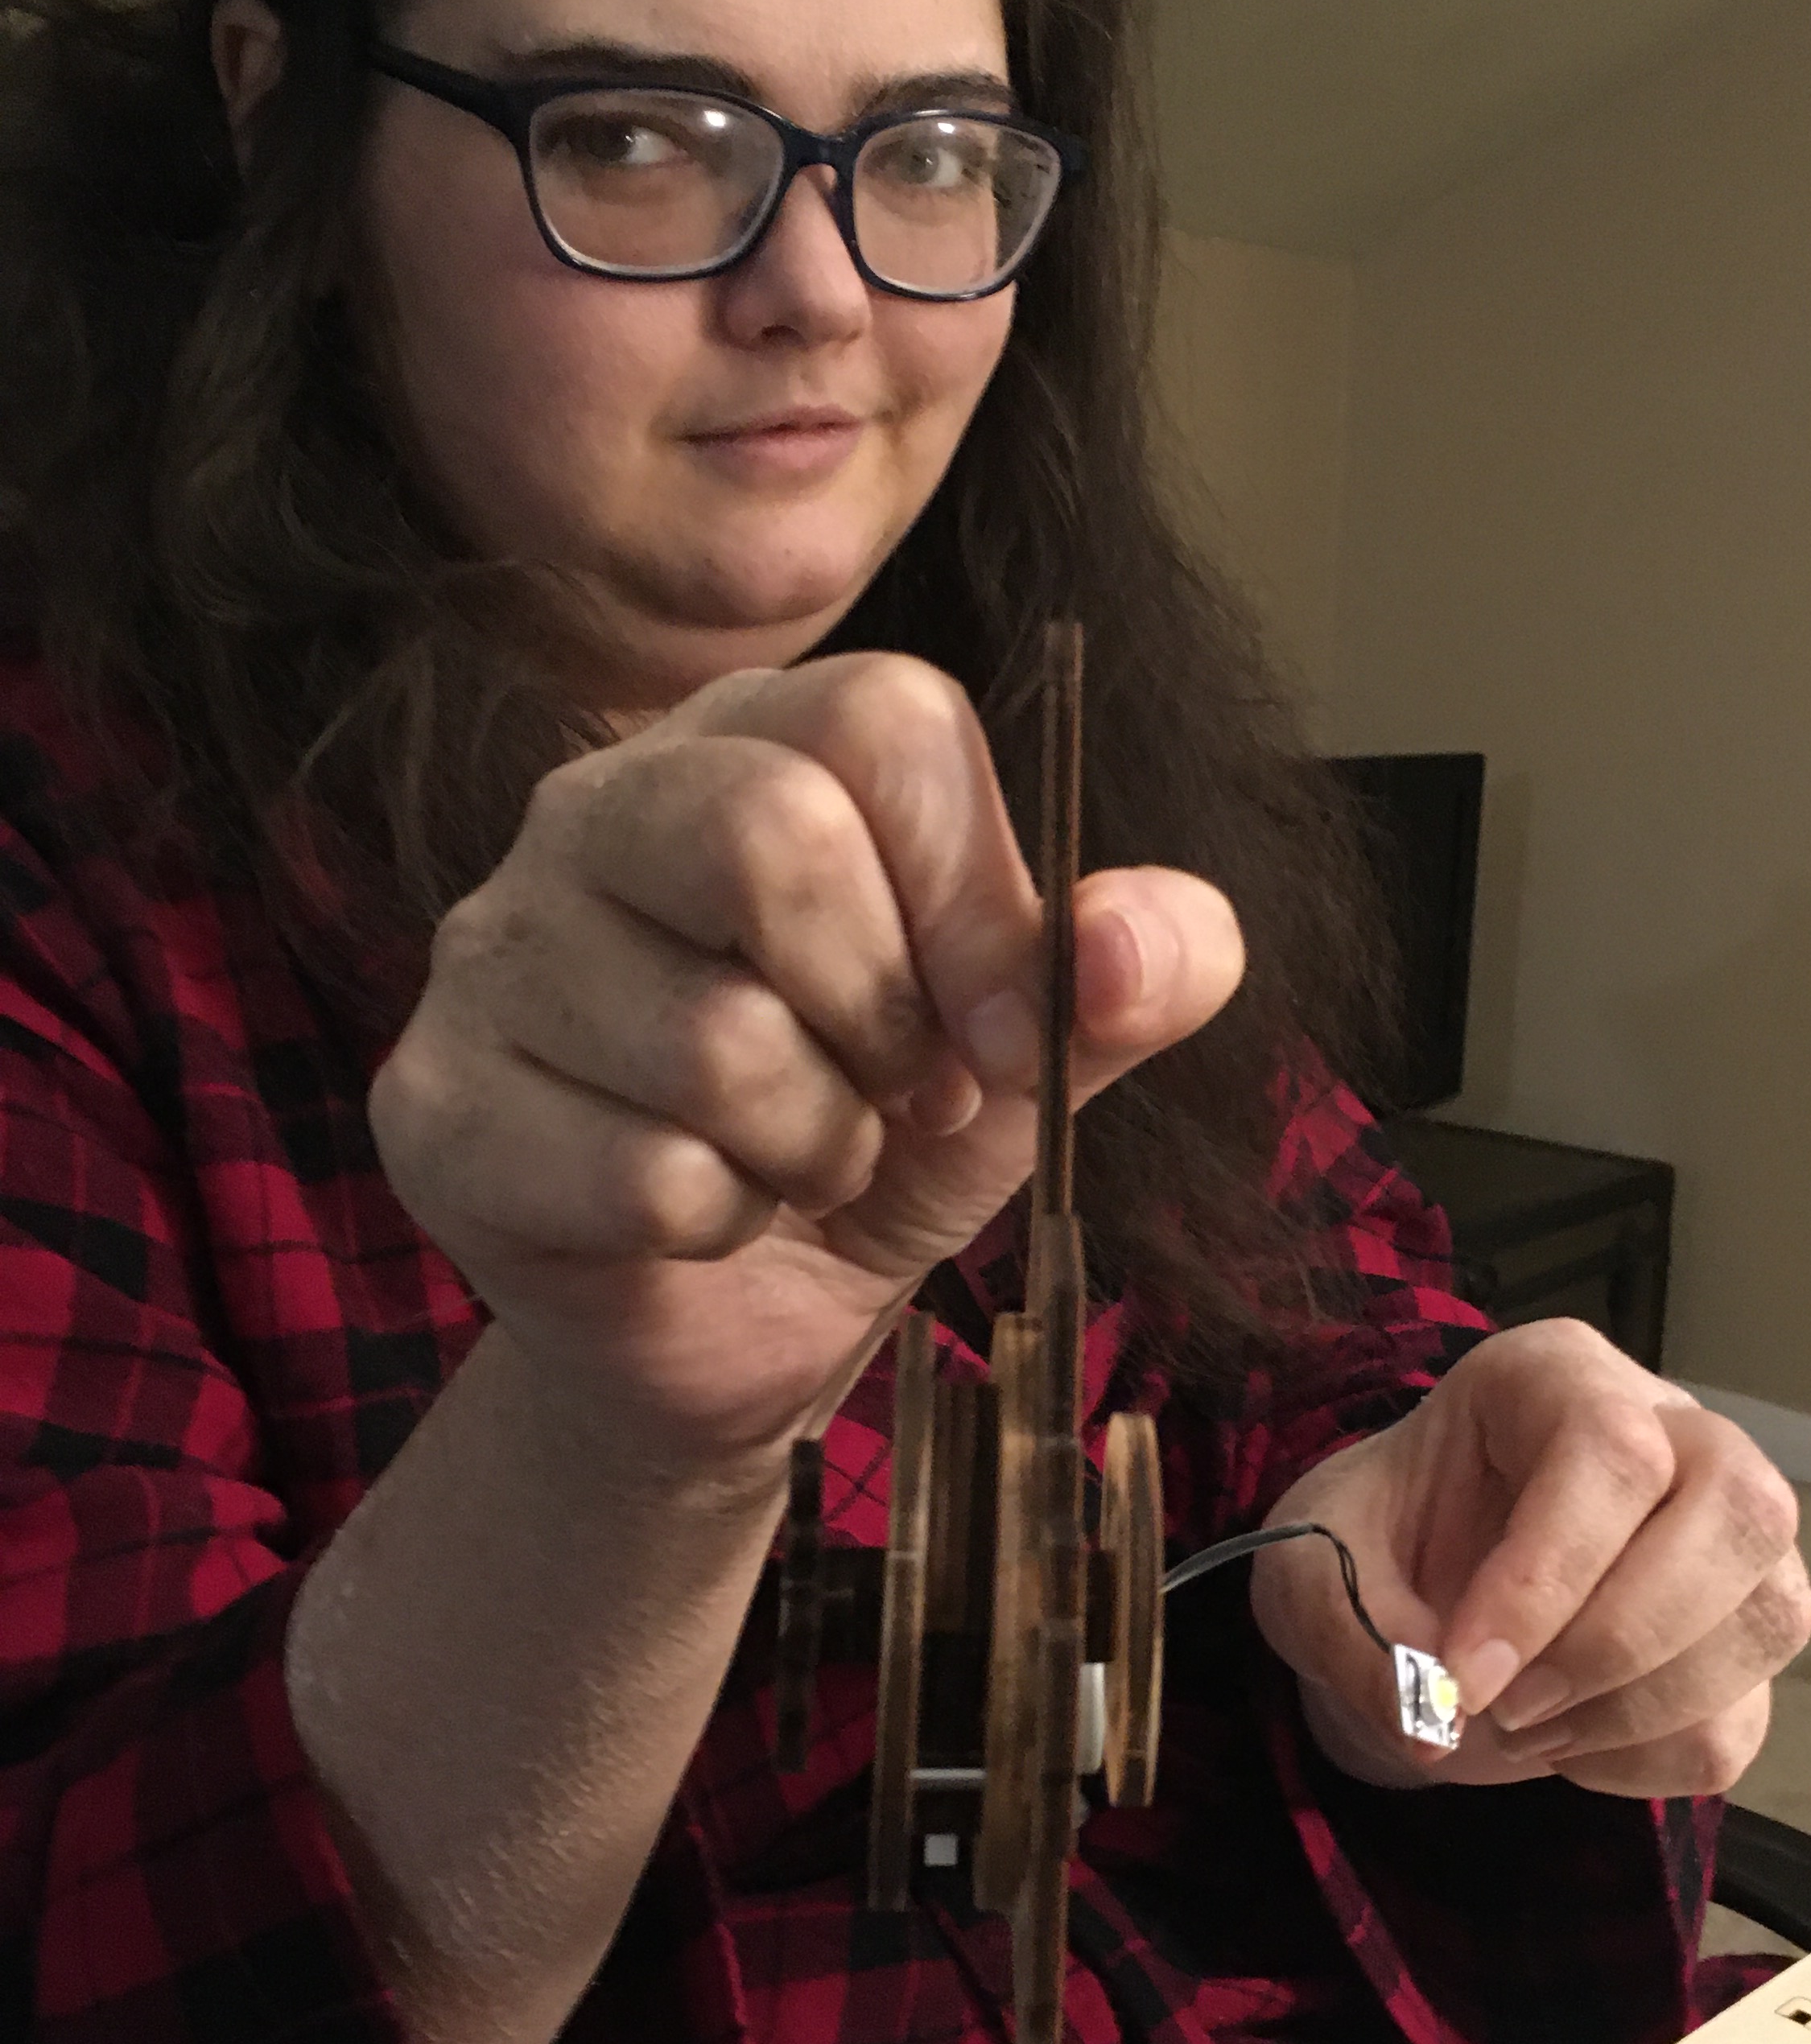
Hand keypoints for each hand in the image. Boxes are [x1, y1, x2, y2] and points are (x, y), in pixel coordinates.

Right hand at [370, 655, 1243, 1472]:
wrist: (730, 1321)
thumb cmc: (876, 1143)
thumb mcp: (1030, 1058)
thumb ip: (1120, 981)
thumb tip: (1145, 943)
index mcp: (754, 743)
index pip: (884, 722)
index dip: (981, 893)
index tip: (1007, 1035)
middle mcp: (595, 808)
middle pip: (771, 835)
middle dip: (886, 1018)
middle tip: (896, 1098)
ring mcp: (489, 951)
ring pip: (715, 1040)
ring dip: (815, 1148)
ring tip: (802, 1161)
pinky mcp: (431, 1106)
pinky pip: (641, 1175)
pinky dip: (721, 1227)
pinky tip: (701, 1218)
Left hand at [1248, 1320, 1810, 1796]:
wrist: (1402, 1600)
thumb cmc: (1367, 1550)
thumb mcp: (1308, 1575)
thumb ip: (1351, 1634)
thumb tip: (1433, 1720)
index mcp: (1553, 1377)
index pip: (1610, 1449)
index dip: (1547, 1579)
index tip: (1464, 1677)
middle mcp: (1673, 1430)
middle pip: (1741, 1509)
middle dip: (1622, 1639)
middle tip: (1507, 1704)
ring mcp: (1727, 1537)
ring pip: (1770, 1616)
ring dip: (1636, 1710)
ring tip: (1521, 1726)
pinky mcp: (1741, 1637)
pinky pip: (1740, 1721)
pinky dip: (1643, 1762)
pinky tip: (1565, 1739)